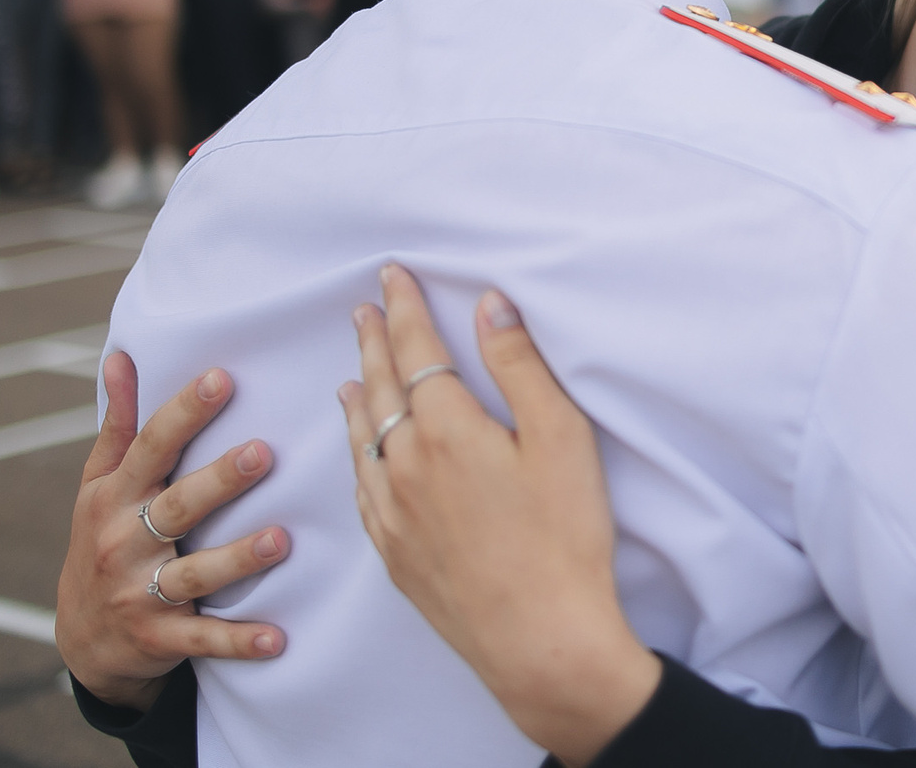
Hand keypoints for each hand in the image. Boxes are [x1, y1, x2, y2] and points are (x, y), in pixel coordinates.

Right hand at [56, 354, 291, 712]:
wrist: (81, 638)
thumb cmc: (102, 539)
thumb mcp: (97, 485)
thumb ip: (118, 425)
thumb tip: (121, 356)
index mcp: (114, 497)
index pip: (150, 448)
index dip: (183, 413)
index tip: (221, 378)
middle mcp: (125, 541)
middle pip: (177, 506)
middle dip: (219, 480)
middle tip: (263, 453)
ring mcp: (140, 592)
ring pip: (193, 573)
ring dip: (237, 558)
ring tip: (281, 539)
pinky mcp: (160, 637)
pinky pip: (203, 639)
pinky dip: (238, 641)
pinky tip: (277, 638)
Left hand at [341, 267, 659, 767]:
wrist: (540, 640)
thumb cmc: (564, 536)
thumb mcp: (560, 438)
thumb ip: (521, 366)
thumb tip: (489, 304)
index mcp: (448, 429)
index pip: (416, 350)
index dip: (404, 308)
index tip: (391, 276)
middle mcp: (406, 464)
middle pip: (381, 386)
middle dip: (374, 342)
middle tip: (364, 309)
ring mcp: (394, 512)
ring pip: (363, 437)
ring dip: (358, 393)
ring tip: (351, 369)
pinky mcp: (395, 553)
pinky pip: (361, 486)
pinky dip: (356, 452)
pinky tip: (360, 448)